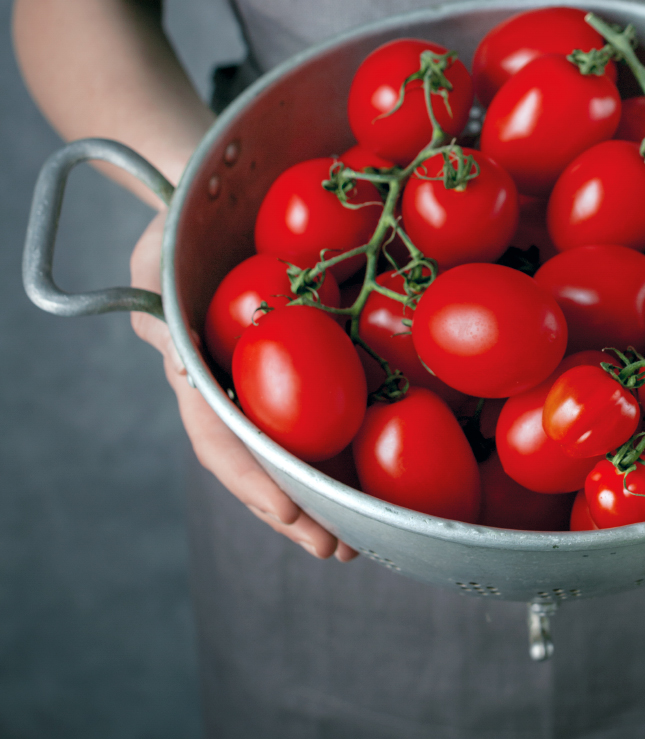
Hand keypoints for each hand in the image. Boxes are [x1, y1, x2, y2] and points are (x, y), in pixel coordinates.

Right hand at [129, 212, 358, 561]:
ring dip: (335, 491)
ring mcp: (275, 372)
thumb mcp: (154, 251)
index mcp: (195, 369)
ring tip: (374, 533)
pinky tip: (395, 468)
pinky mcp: (317, 348)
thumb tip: (178, 346)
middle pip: (265, 460)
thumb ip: (154, 290)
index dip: (249, 479)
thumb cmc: (178, 221)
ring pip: (303, 443)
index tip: (286, 513)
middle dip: (300, 510)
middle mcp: (236, 383)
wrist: (214, 190)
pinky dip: (361, 435)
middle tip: (341, 548)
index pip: (217, 436)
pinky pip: (342, 394)